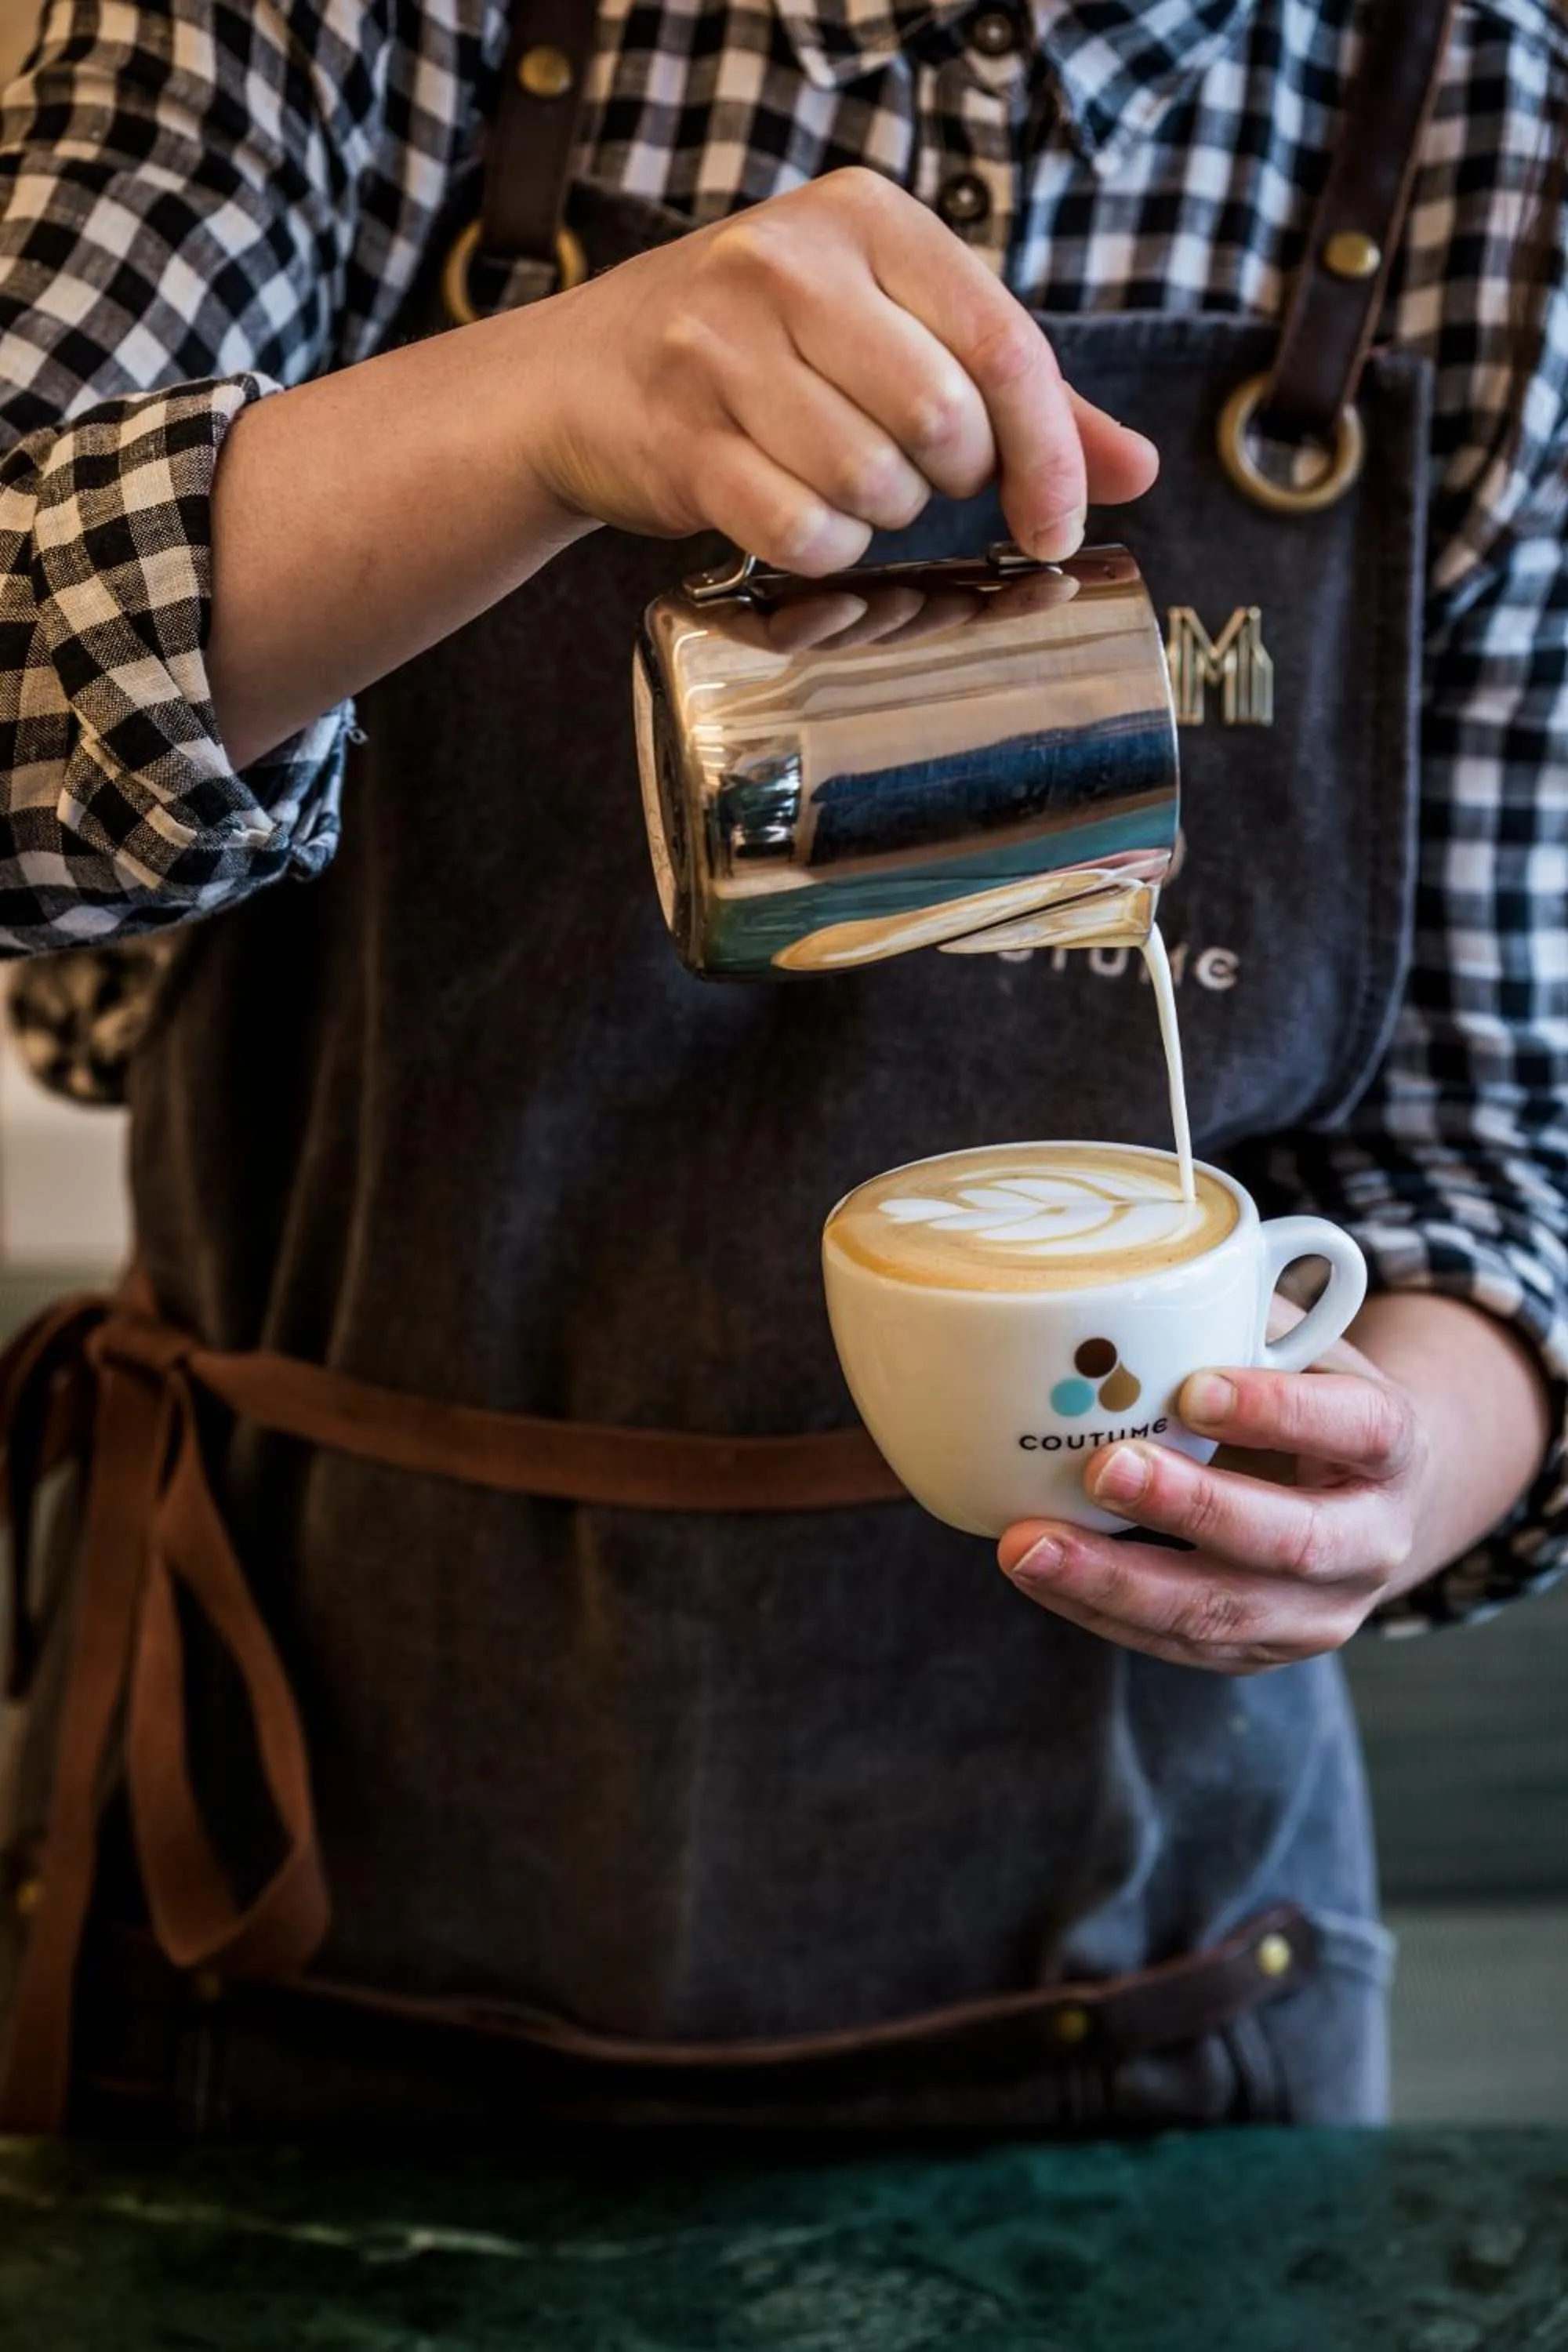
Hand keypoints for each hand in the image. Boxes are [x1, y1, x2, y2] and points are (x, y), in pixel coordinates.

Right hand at [525, 167, 1157, 572]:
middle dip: (952, 483)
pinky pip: (802, 531)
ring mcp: (721, 349)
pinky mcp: (679, 438)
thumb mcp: (889, 332)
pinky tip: (803, 522)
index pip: (1003, 346)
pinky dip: (823, 550)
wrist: (582, 379)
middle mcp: (788, 265)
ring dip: (882, 518)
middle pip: (944, 421)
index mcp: (864, 220)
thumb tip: (1136, 471)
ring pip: (874, 482)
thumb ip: (1016, 395)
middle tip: (919, 481)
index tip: (1058, 525)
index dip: (1049, 455)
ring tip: (847, 488)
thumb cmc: (761, 356)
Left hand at [997, 1335, 1430, 1673]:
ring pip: (1223, 1613)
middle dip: (1190, 1507)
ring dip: (1117, 1582)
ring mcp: (1320, 1612)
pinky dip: (1099, 1611)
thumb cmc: (1303, 1398)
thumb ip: (1234, 1315)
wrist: (1362, 1502)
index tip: (1194, 1389)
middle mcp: (1373, 1541)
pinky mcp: (1261, 1651)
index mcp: (1392, 1445)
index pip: (1357, 1427)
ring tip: (1030, 1546)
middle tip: (1101, 1468)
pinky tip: (1039, 1573)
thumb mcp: (1294, 1345)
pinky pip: (1178, 1643)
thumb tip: (1116, 1286)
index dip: (1278, 1410)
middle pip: (1293, 1540)